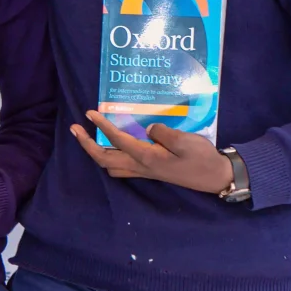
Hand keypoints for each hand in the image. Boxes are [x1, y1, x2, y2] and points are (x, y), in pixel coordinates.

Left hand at [71, 111, 233, 193]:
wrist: (215, 177)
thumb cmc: (202, 158)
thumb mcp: (185, 141)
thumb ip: (163, 133)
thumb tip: (148, 128)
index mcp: (147, 158)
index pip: (117, 141)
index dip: (101, 126)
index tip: (90, 113)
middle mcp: (141, 167)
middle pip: (104, 159)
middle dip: (86, 145)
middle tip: (75, 129)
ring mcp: (145, 171)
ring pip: (111, 166)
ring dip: (96, 152)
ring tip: (88, 137)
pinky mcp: (150, 171)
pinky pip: (121, 166)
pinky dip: (110, 155)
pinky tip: (113, 144)